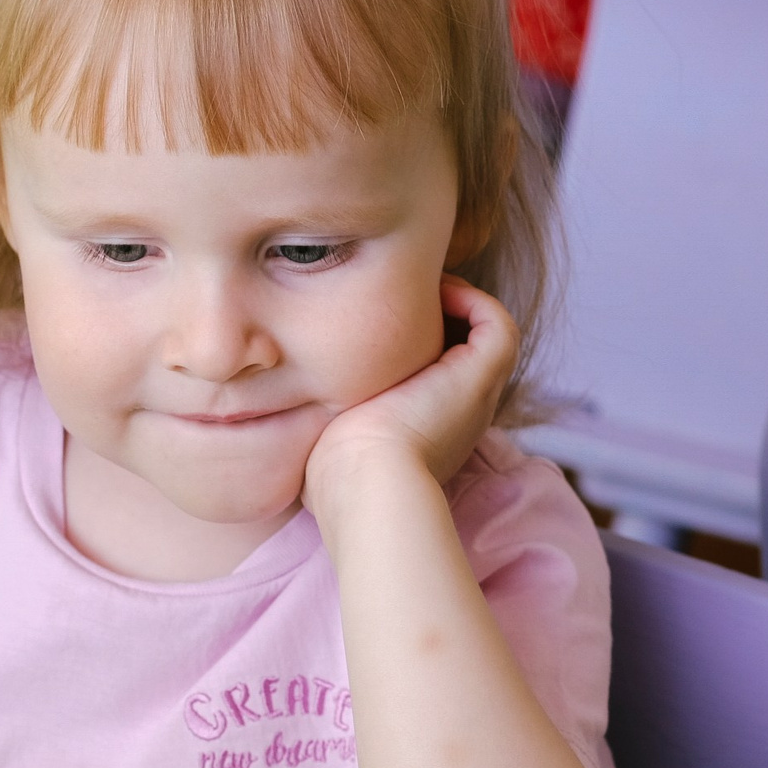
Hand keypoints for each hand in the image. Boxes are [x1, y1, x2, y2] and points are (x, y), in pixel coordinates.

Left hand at [305, 278, 515, 516]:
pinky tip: (433, 292)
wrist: (366, 480)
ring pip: (486, 336)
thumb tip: (271, 408)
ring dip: (457, 303)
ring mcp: (476, 395)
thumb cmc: (335, 471)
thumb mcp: (326, 438)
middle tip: (401, 296)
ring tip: (420, 287)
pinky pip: (497, 323)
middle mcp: (460, 412)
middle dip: (438, 318)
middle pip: (464, 352)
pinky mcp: (480, 376)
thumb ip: (317, 417)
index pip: (435, 376)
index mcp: (428, 429)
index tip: (379, 320)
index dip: (416, 344)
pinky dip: (472, 299)